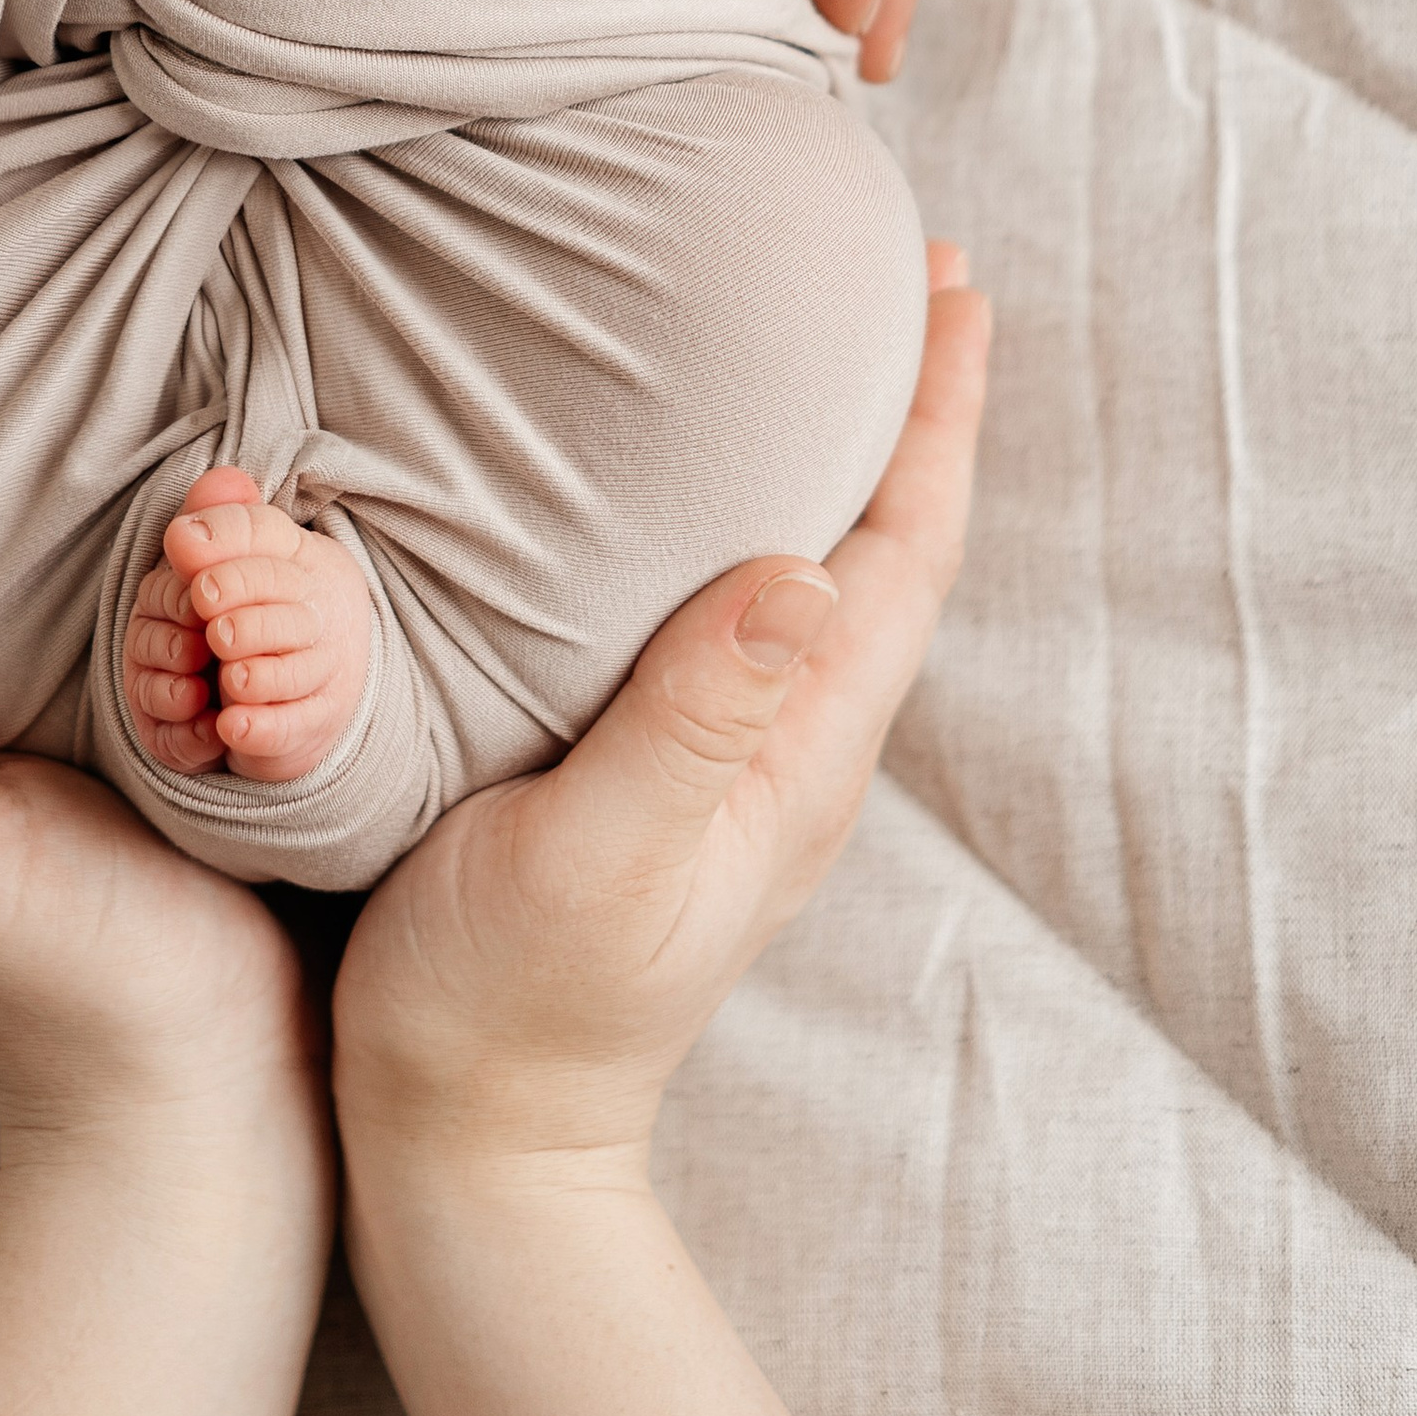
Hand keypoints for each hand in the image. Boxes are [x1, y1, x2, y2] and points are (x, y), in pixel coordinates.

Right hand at [332, 243, 988, 1173]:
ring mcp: (727, 765)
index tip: (949, 286)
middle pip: (880, 544)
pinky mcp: (657, 771)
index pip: (901, 551)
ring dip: (833, 453)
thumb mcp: (596, 856)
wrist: (467, 1141)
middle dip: (904, 406)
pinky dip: (746, 513)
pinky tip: (690, 487)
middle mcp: (783, 747)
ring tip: (817, 344)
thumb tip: (801, 567)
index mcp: (794, 752)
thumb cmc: (512, 1003)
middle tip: (902, 274)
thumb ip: (692, 718)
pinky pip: (736, 610)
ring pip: (813, 573)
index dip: (936, 415)